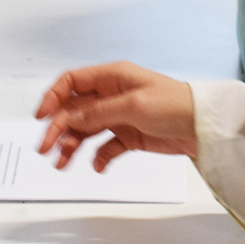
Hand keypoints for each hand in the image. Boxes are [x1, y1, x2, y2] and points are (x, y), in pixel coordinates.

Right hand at [34, 61, 196, 170]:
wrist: (204, 127)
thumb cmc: (176, 105)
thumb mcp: (133, 106)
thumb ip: (99, 112)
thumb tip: (70, 117)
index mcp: (113, 77)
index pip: (72, 82)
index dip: (54, 97)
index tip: (41, 117)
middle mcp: (113, 95)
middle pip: (74, 110)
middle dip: (58, 128)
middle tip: (46, 148)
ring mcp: (120, 116)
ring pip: (86, 130)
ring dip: (72, 145)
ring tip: (63, 162)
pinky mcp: (130, 135)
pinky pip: (105, 146)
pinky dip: (99, 156)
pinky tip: (99, 165)